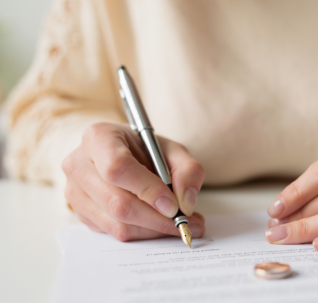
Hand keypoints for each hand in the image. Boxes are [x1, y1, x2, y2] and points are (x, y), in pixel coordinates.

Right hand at [62, 122, 205, 240]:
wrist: (122, 155)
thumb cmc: (145, 150)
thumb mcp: (173, 150)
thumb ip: (187, 170)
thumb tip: (185, 203)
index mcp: (98, 137)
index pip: (118, 167)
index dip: (147, 190)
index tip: (174, 205)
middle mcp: (79, 165)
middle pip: (117, 202)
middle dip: (157, 218)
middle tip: (187, 223)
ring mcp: (75, 192)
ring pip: (117, 224)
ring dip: (154, 230)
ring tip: (181, 224)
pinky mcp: (82, 214)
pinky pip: (114, 233)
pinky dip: (144, 234)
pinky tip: (161, 225)